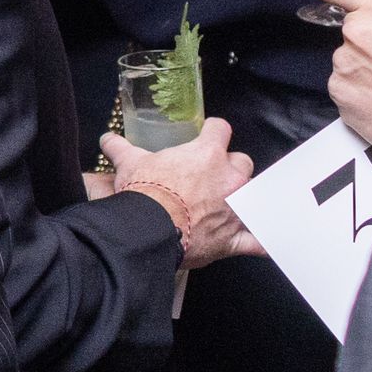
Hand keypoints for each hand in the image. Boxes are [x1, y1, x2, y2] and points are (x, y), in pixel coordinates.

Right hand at [101, 116, 257, 267]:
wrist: (149, 230)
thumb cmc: (145, 192)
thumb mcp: (129, 163)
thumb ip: (120, 147)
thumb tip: (106, 139)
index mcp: (207, 154)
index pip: (220, 129)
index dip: (213, 131)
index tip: (207, 134)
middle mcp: (230, 179)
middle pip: (243, 163)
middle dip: (230, 167)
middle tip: (210, 174)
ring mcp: (236, 210)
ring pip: (254, 197)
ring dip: (243, 198)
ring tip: (227, 203)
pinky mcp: (234, 238)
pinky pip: (257, 242)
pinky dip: (260, 241)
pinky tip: (264, 240)